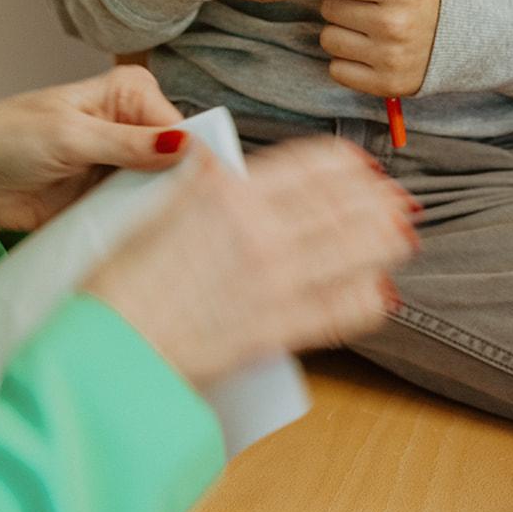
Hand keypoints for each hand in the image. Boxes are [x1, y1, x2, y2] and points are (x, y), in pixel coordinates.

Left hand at [0, 66, 188, 231]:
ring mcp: (122, 165)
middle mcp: (132, 125)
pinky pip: (138, 213)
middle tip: (199, 221)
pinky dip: (143, 226)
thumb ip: (126, 144)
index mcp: (128, 93)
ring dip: (164, 210)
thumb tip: (183, 145)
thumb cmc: (9, 138)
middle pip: (177, 159)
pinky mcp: (108, 198)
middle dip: (183, 187)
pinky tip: (154, 242)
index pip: (179, 127)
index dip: (193, 158)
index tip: (208, 192)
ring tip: (180, 237)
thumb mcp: (69, 137)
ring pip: (162, 189)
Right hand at [84, 136, 418, 387]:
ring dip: (383, 240)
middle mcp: (261, 231)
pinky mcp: (280, 332)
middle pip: (342, 204)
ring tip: (400, 236)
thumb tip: (211, 158)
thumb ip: (194, 183)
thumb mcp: (152, 211)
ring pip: (354, 251)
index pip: (311, 165)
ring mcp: (275, 282)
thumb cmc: (119, 287)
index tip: (361, 165)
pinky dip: (367, 299)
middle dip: (376, 200)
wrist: (112, 353)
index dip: (346, 164)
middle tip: (395, 199)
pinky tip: (380, 292)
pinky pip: (341, 310)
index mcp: (229, 194)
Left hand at [319, 0, 441, 96]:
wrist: (465, 35)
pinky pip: (337, 70)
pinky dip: (347, 61)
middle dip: (341, 3)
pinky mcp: (387, 85)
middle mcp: (395, 24)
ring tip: (367, 26)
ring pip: (329, 39)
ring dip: (341, 32)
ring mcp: (391, 58)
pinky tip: (368, 50)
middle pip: (329, 8)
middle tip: (365, 4)